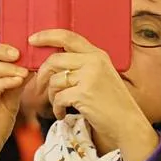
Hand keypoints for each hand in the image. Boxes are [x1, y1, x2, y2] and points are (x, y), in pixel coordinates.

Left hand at [31, 29, 158, 160]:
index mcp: (98, 55)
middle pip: (55, 59)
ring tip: (59, 105)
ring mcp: (89, 77)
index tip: (32, 40)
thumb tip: (51, 63)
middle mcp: (94, 62)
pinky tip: (62, 114)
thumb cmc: (112, 103)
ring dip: (51, 96)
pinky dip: (56, 108)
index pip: (68, 36)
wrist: (127, 124)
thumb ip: (82, 66)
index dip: (47, 36)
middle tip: (39, 86)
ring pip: (54, 80)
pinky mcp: (83, 94)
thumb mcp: (101, 76)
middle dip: (42, 74)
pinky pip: (58, 97)